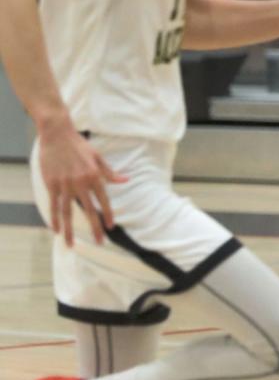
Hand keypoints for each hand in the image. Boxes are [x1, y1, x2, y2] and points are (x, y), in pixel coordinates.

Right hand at [38, 116, 125, 247]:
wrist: (57, 135)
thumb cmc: (79, 145)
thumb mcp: (98, 157)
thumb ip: (109, 172)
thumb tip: (126, 180)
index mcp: (94, 176)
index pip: (103, 200)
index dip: (107, 214)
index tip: (110, 227)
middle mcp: (81, 183)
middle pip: (88, 210)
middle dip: (94, 227)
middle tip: (99, 242)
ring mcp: (65, 185)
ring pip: (68, 212)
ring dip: (70, 229)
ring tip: (71, 244)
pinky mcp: (52, 184)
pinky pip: (53, 205)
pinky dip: (54, 218)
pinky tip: (56, 230)